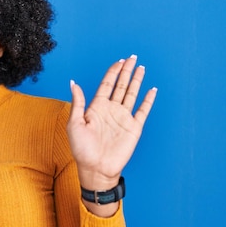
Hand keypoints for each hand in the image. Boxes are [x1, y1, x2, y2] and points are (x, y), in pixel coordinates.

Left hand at [67, 55, 156, 192]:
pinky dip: (148, 100)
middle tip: (133, 57)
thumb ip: (77, 102)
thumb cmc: (82, 149)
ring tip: (141, 67)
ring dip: (136, 81)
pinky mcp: (133, 128)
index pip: (107, 85)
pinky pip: (143, 110)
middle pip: (121, 85)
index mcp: (97, 108)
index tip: (119, 61)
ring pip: (131, 94)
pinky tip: (152, 90)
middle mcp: (111, 110)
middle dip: (126, 71)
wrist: (96, 169)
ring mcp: (123, 118)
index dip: (113, 72)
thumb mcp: (74, 124)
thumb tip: (73, 82)